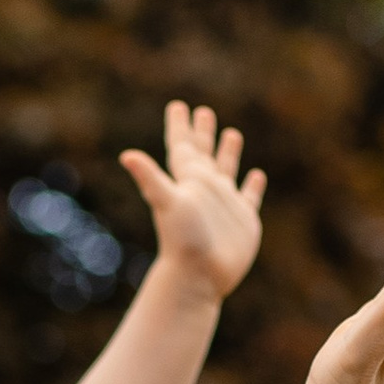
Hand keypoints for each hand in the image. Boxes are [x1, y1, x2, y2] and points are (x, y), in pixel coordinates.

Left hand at [120, 103, 267, 301]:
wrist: (198, 277)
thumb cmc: (181, 240)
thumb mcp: (166, 202)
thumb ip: (150, 177)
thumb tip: (126, 155)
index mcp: (188, 180)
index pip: (182, 146)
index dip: (180, 126)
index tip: (178, 106)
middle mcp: (205, 189)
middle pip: (203, 153)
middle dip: (202, 133)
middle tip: (202, 111)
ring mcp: (224, 205)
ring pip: (226, 171)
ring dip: (228, 153)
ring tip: (231, 133)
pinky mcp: (243, 221)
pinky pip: (250, 198)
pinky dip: (253, 186)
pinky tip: (256, 175)